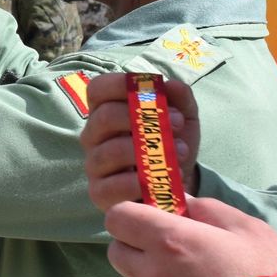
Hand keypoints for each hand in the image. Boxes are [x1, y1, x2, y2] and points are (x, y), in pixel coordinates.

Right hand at [80, 73, 199, 210]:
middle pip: (105, 116)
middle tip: (177, 123)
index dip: (121, 84)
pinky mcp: (99, 192)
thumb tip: (170, 85)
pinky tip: (163, 178)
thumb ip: (179, 97)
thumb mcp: (183, 117)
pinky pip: (112, 185)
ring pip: (110, 151)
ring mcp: (93, 164)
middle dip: (145, 117)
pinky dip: (141, 181)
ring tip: (179, 153)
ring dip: (149, 151)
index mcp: (105, 110)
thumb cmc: (171, 145)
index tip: (155, 90)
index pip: (98, 89)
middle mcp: (93, 135)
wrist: (176, 185)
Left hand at [104, 197, 276, 276]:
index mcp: (170, 241)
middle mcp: (152, 276)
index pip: (118, 218)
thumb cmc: (271, 276)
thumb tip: (179, 203)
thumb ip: (206, 210)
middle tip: (170, 258)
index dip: (131, 217)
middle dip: (136, 250)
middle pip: (117, 254)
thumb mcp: (248, 229)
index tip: (150, 223)